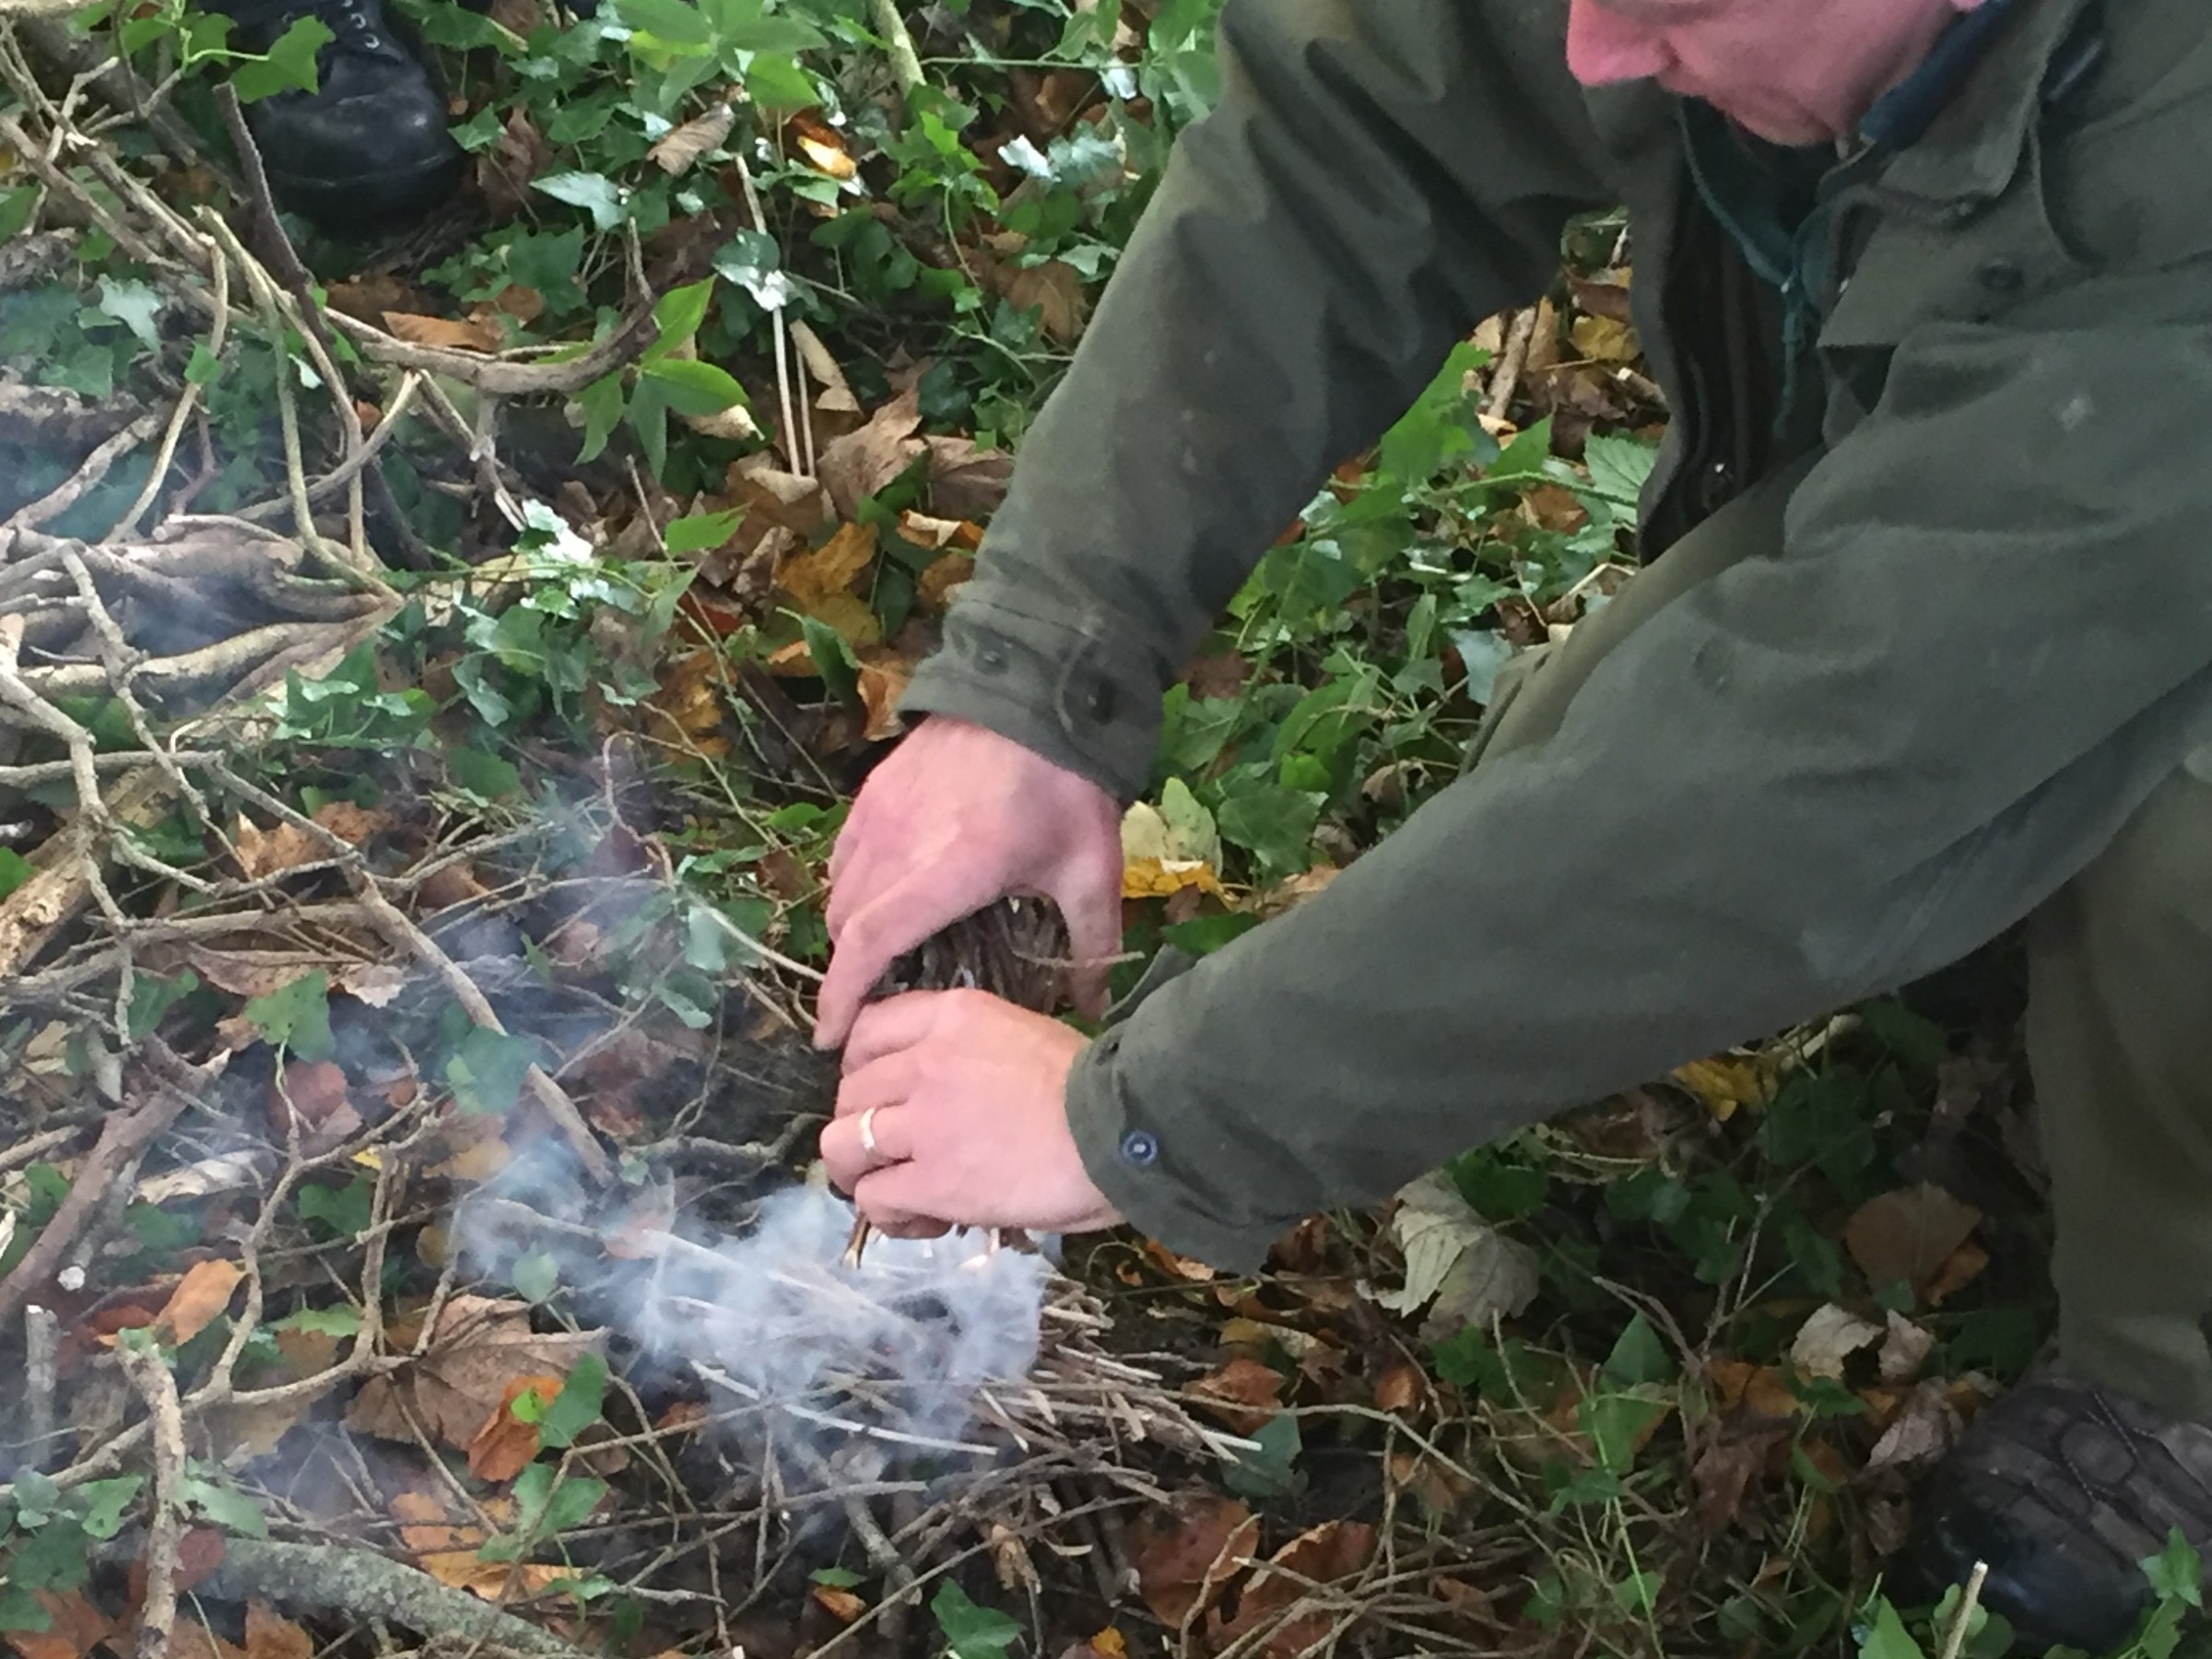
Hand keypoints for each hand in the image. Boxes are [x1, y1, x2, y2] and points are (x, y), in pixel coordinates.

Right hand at [816, 717, 1124, 1047]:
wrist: (1039, 689)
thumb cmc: (1067, 784)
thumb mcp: (1091, 869)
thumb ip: (1092, 942)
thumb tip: (1093, 1006)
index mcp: (946, 872)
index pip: (869, 946)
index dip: (841, 998)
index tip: (829, 1038)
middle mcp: (897, 845)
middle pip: (845, 924)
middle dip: (848, 971)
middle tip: (873, 1001)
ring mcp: (880, 812)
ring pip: (838, 888)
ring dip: (848, 928)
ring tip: (879, 953)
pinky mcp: (876, 788)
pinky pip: (844, 852)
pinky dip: (850, 884)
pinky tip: (881, 893)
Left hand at [819, 989, 1122, 1237]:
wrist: (1123, 1133)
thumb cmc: (1096, 1088)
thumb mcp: (1026, 1037)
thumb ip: (974, 1054)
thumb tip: (957, 1093)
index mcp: (953, 1017)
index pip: (867, 1029)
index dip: (861, 1066)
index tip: (881, 1092)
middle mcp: (925, 1061)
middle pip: (849, 1092)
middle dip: (864, 1125)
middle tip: (900, 1153)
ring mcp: (922, 1122)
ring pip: (842, 1144)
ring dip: (861, 1171)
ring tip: (895, 1190)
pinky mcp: (931, 1181)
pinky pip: (872, 1197)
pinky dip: (886, 1214)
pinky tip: (921, 1219)